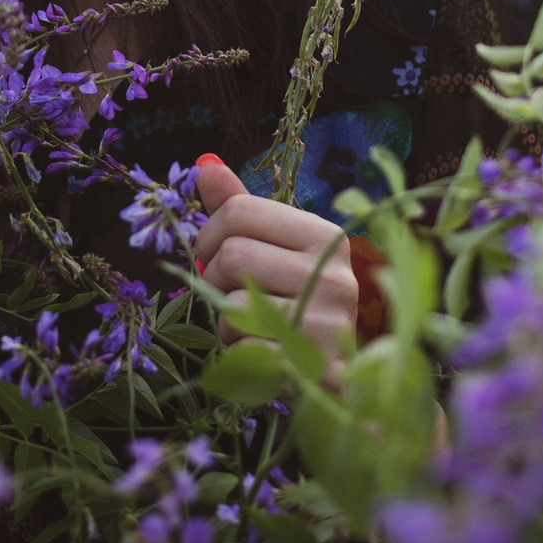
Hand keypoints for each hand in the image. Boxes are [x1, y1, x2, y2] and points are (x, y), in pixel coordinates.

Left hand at [192, 154, 359, 355]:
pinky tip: (264, 354)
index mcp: (324, 236)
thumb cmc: (299, 304)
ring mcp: (327, 320)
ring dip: (227, 321)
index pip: (240, 211)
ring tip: (254, 327)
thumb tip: (204, 166)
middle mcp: (333, 273)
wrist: (338, 376)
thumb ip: (241, 209)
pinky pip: (242, 348)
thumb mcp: (276, 250)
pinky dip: (239, 354)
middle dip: (216, 280)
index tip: (215, 254)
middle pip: (233, 256)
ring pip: (234, 304)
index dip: (211, 235)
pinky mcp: (312, 364)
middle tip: (234, 295)